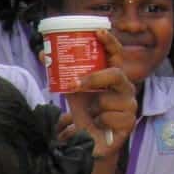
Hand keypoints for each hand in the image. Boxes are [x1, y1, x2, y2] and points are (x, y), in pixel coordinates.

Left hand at [62, 33, 136, 159]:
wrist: (90, 141)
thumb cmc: (86, 112)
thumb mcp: (74, 90)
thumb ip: (62, 73)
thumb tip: (43, 53)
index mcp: (114, 77)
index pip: (117, 55)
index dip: (110, 42)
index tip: (98, 32)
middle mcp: (126, 88)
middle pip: (117, 74)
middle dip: (95, 78)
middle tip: (75, 83)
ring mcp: (130, 106)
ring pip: (108, 99)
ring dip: (93, 108)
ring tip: (92, 114)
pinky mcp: (129, 123)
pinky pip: (109, 117)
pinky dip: (99, 122)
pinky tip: (100, 125)